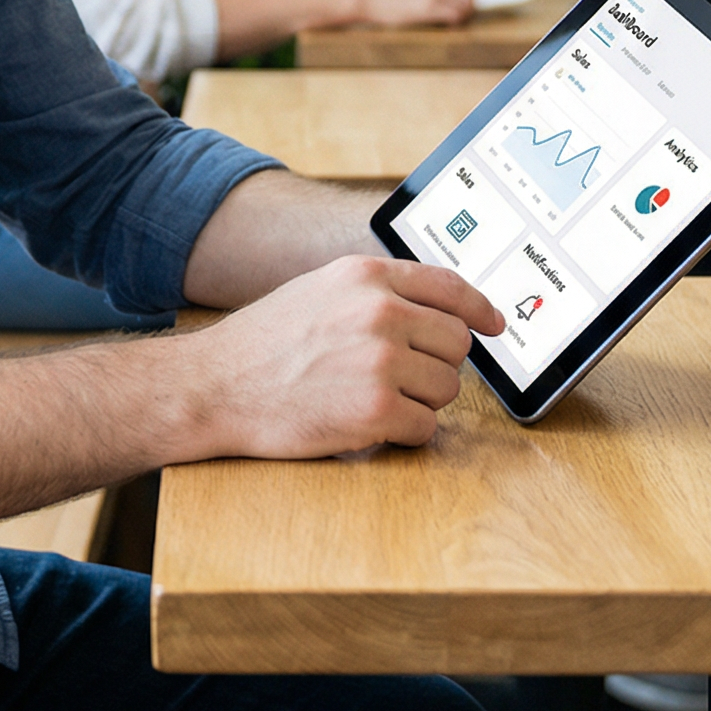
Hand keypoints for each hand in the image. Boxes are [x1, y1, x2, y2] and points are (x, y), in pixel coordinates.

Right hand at [202, 256, 503, 457]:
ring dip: (419, 402)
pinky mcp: (377, 409)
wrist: (216, 387)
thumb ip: (376, 293)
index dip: (479, 309)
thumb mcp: (321, 291)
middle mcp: (380, 311)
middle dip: (436, 366)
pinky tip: (367, 424)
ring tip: (371, 400)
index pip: (449, 286)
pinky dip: (403, 434)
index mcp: (366, 276)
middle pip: (456, 343)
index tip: (494, 325)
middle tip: (401, 379)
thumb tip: (436, 309)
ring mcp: (381, 360)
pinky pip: (425, 428)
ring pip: (446, 389)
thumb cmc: (264, 344)